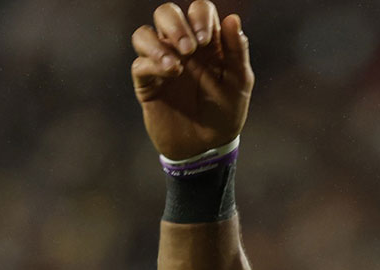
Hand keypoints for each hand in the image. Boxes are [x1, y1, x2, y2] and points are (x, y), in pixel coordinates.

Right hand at [131, 1, 253, 159]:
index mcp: (207, 43)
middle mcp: (182, 48)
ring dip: (158, 43)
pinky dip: (153, 63)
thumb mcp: (239, 83)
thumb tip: (233, 18)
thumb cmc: (226, 113)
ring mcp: (162, 63)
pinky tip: (171, 74)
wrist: (208, 146)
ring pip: (144, 33)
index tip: (207, 39)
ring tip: (177, 65)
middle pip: (166, 13)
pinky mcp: (147, 82)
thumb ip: (237, 52)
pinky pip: (140, 63)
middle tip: (191, 49)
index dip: (200, 15)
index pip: (198, 10)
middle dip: (176, 24)